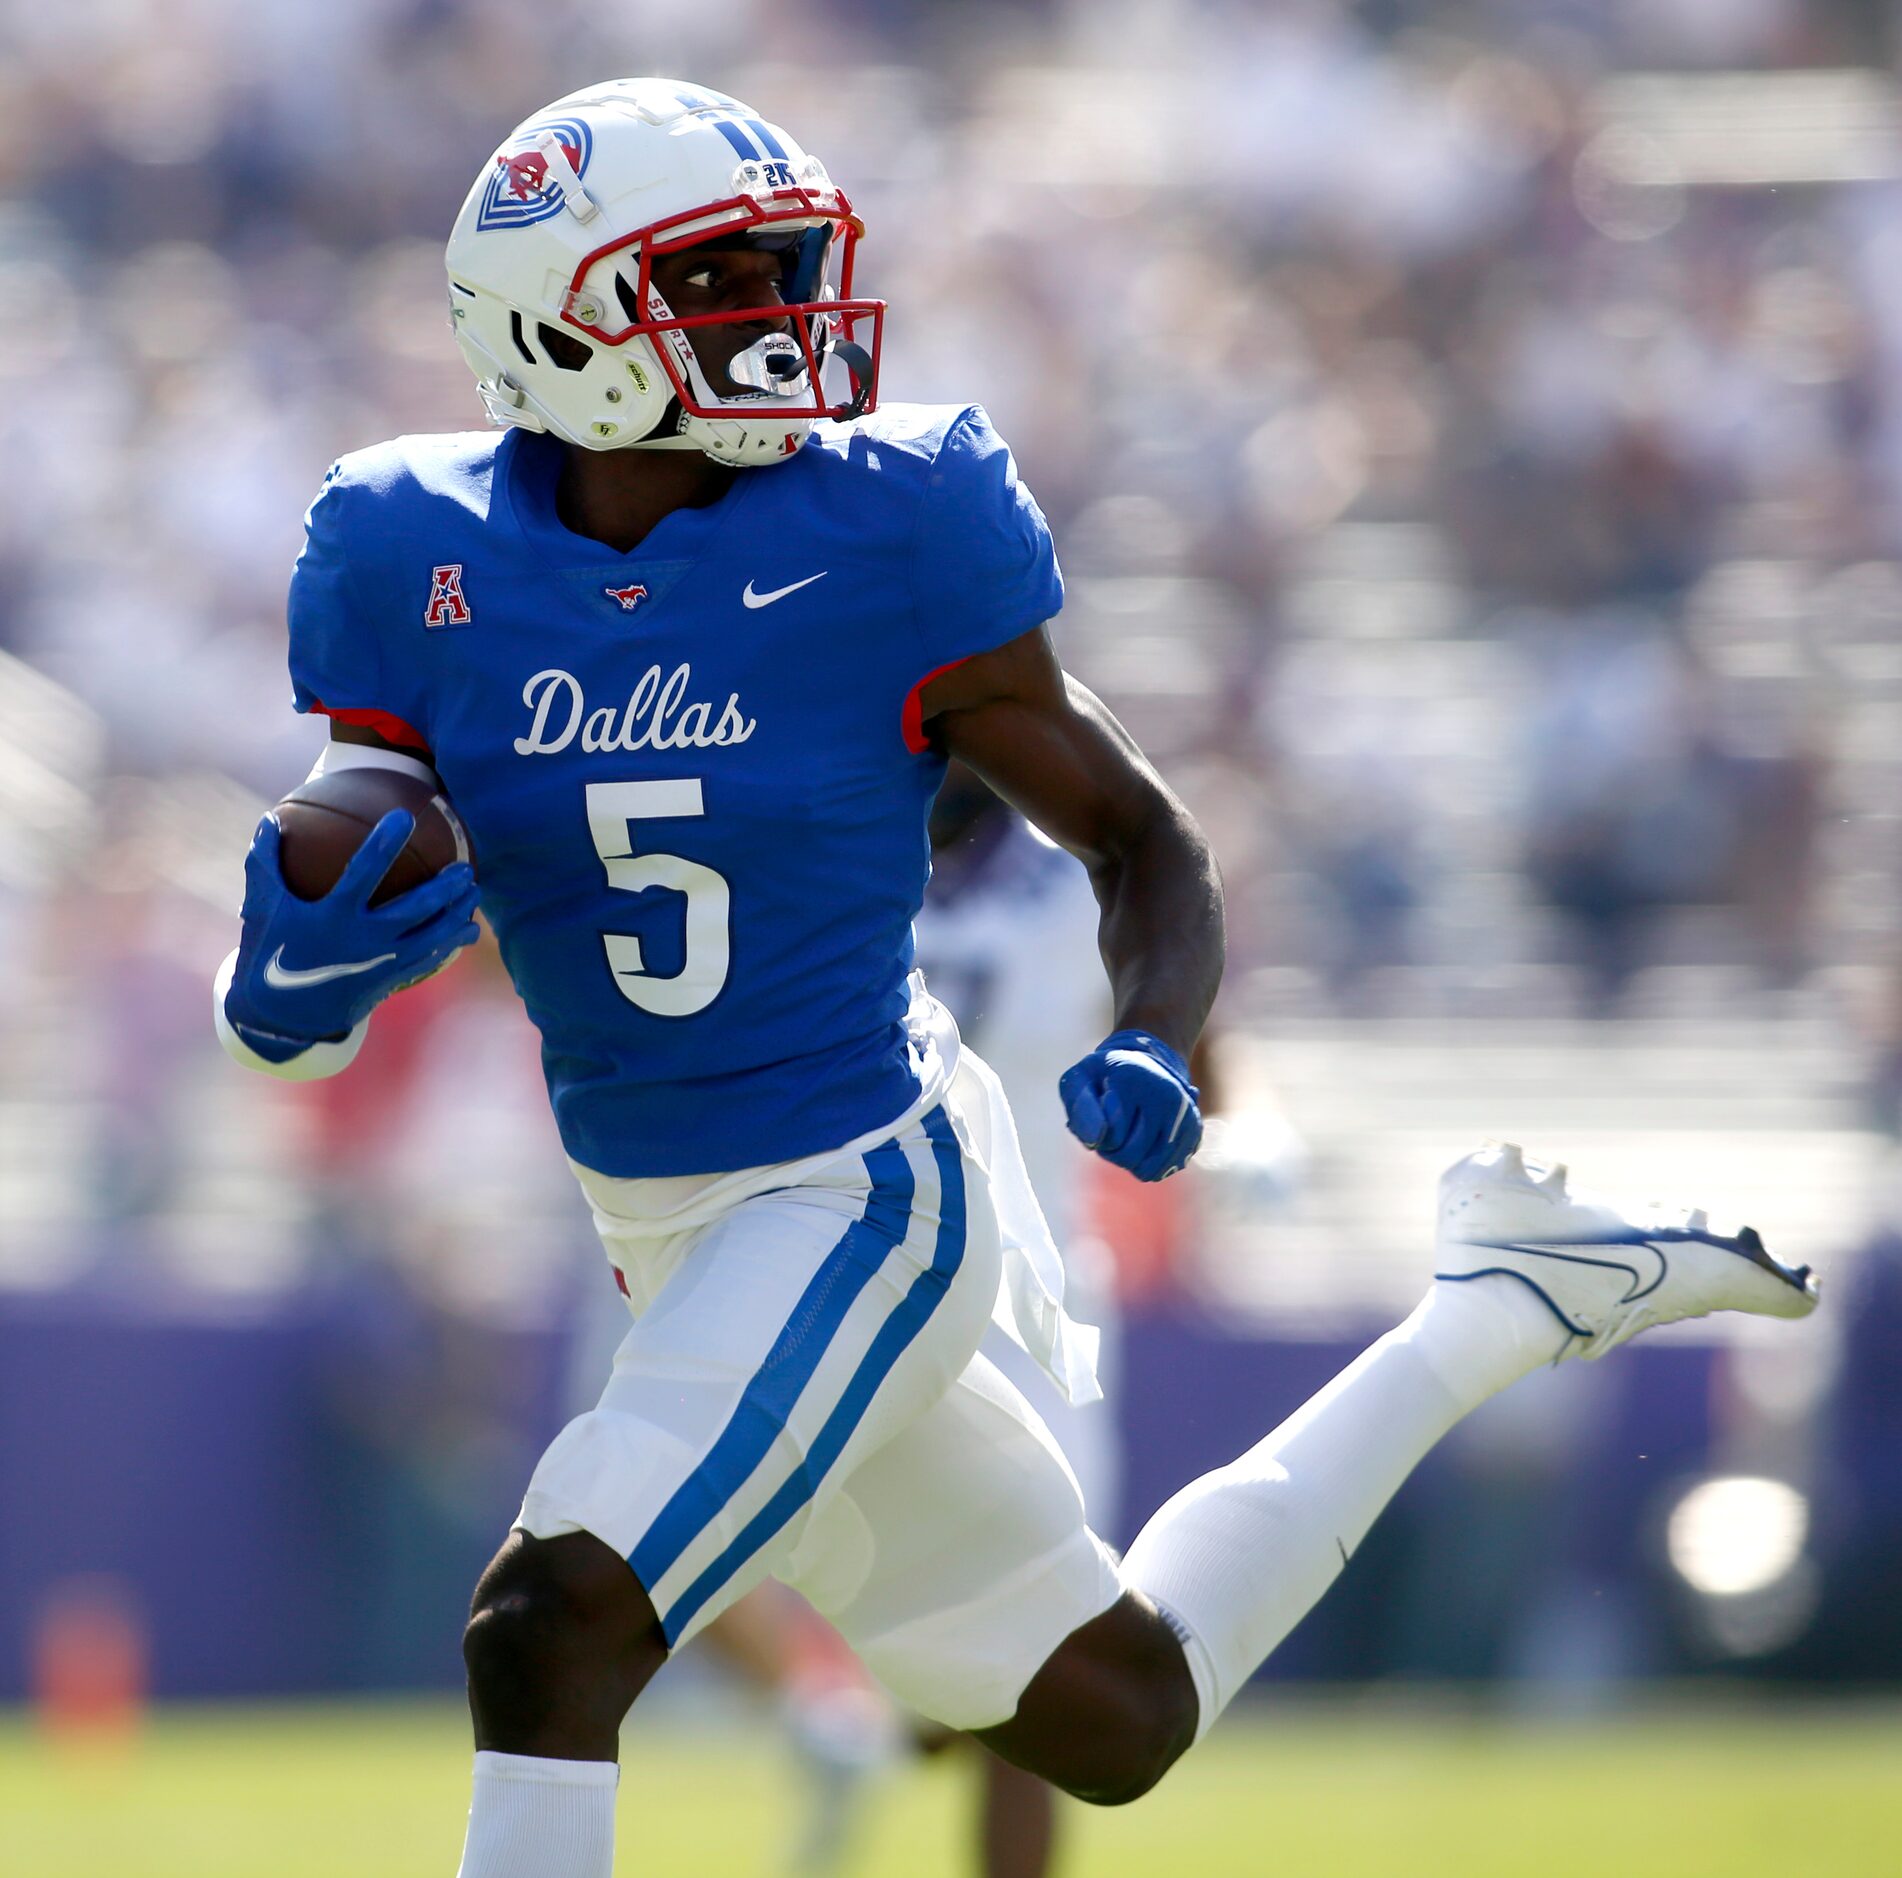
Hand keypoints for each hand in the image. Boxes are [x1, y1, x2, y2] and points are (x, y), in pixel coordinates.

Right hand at [223, 811, 479, 1058]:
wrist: (284, 1013)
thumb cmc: (273, 949)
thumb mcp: (264, 905)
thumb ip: (266, 861)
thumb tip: (270, 818)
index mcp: (331, 916)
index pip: (362, 873)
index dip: (383, 845)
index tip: (404, 817)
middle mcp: (362, 939)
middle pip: (414, 910)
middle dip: (444, 888)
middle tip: (465, 867)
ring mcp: (380, 961)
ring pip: (431, 936)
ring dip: (457, 914)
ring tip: (475, 891)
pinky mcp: (390, 977)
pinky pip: (429, 959)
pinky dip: (451, 943)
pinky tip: (469, 928)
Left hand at [1058, 1029, 1202, 1181]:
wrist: (1146, 1062)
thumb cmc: (1105, 1077)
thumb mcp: (1079, 1080)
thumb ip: (1080, 1107)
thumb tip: (1096, 1140)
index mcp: (1136, 1081)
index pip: (1110, 1138)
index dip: (1096, 1135)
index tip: (1101, 1112)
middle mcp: (1167, 1097)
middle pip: (1129, 1157)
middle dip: (1113, 1151)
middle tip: (1112, 1129)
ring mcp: (1185, 1116)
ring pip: (1148, 1170)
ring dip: (1131, 1160)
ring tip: (1128, 1135)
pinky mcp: (1194, 1132)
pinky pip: (1164, 1170)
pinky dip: (1149, 1164)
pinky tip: (1145, 1142)